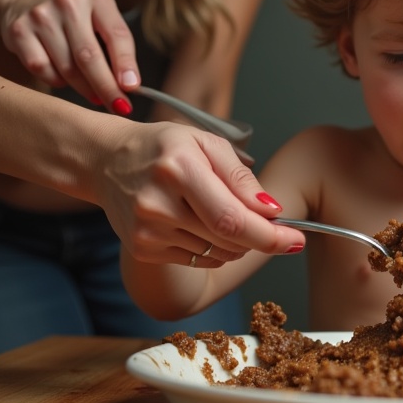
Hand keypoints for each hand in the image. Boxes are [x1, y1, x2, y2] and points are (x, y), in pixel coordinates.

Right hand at [0, 0, 139, 111]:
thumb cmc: (75, 19)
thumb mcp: (100, 21)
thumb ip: (115, 49)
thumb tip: (127, 87)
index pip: (117, 35)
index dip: (126, 64)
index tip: (132, 88)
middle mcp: (68, 2)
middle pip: (89, 56)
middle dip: (106, 86)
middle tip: (118, 107)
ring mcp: (40, 15)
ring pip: (66, 67)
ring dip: (83, 88)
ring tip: (92, 93)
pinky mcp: (18, 30)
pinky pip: (41, 69)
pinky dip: (56, 80)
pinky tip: (63, 78)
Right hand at [96, 121, 304, 265]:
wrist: (107, 161)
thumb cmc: (162, 148)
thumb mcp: (205, 143)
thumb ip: (240, 177)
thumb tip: (272, 210)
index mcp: (178, 169)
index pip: (233, 219)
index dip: (269, 236)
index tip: (295, 240)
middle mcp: (158, 204)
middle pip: (228, 240)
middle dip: (259, 237)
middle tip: (268, 223)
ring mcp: (148, 231)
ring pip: (217, 254)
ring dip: (236, 242)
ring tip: (221, 212)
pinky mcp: (143, 248)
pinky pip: (197, 259)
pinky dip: (213, 248)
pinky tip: (200, 223)